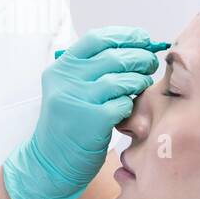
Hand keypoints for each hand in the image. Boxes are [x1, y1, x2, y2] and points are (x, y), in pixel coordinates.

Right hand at [3, 26, 167, 198]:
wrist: (49, 162)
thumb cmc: (69, 123)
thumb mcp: (70, 89)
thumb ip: (93, 69)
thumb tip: (136, 47)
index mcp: (61, 68)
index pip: (97, 39)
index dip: (124, 36)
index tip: (142, 38)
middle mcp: (66, 80)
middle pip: (115, 57)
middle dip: (140, 58)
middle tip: (150, 63)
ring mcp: (78, 100)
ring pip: (122, 80)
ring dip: (139, 81)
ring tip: (142, 85)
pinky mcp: (91, 121)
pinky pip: (123, 104)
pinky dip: (129, 106)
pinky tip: (125, 110)